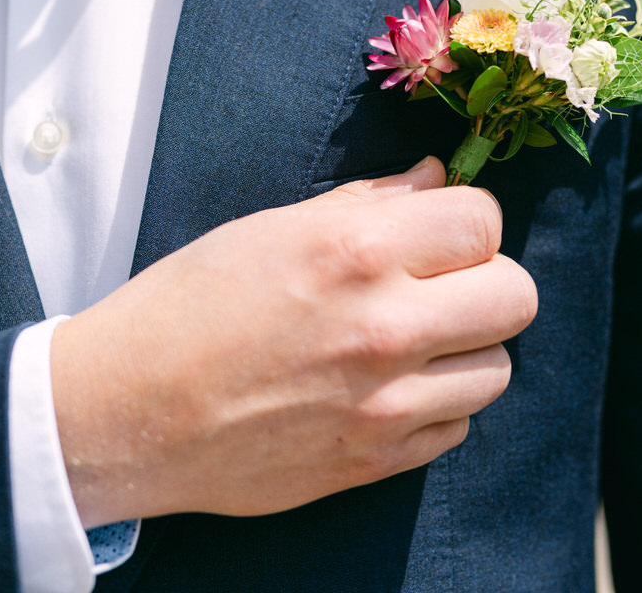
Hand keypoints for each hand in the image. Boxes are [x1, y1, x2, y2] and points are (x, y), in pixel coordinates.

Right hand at [50, 156, 536, 526]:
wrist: (124, 412)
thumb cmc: (187, 307)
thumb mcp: (271, 230)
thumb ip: (370, 203)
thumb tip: (438, 179)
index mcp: (355, 252)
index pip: (484, 220)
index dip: (468, 222)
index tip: (440, 234)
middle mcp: (384, 327)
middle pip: (516, 296)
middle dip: (486, 282)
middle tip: (440, 286)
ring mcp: (386, 404)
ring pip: (497, 368)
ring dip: (464, 350)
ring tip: (409, 343)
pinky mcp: (376, 462)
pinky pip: (457, 426)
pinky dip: (434, 406)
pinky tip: (384, 390)